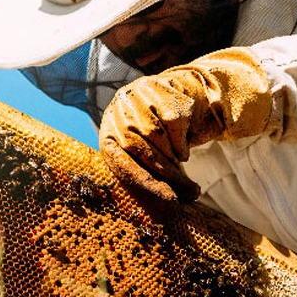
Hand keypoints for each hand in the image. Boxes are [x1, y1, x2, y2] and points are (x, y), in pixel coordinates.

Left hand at [99, 47, 272, 201]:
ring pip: (157, 135)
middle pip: (140, 149)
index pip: (120, 162)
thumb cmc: (160, 139)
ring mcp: (133, 97)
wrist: (176, 96)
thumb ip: (148, 178)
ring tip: (185, 169)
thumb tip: (169, 209)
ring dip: (176, 158)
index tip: (169, 198)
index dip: (144, 181)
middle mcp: (116, 113)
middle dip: (167, 174)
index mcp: (108, 136)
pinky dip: (182, 139)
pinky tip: (184, 148)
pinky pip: (173, 120)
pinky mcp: (155, 87)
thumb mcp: (147, 158)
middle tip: (188, 193)